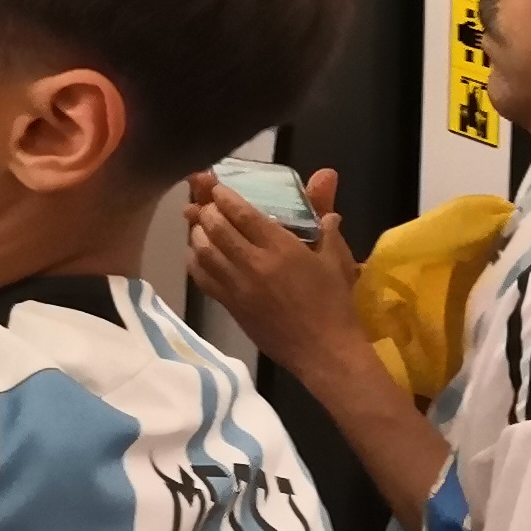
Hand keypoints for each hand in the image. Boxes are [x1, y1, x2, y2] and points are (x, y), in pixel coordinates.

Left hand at [183, 169, 368, 373]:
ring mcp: (238, 286)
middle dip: (206, 210)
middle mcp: (254, 264)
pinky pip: (202, 278)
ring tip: (198, 223)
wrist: (323, 351)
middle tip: (203, 203)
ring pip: (204, 251)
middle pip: (216, 228)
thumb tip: (326, 178)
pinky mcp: (230, 306)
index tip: (216, 188)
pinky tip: (196, 253)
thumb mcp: (335, 259)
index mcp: (281, 248)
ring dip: (197, 233)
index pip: (243, 213)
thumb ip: (324, 218)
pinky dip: (195, 260)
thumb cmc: (334, 303)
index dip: (224, 197)